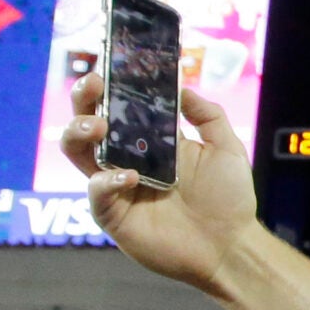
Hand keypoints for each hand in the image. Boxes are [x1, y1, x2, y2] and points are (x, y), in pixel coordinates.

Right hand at [59, 75, 258, 293]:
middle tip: (92, 85)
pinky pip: (96, 193)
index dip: (109, 85)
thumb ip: (209, 116)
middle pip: (89, 122)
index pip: (121, 106)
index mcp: (152, 141)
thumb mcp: (226, 148)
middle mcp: (128, 159)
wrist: (231, 245)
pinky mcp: (113, 214)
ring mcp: (117, 186)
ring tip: (98, 125)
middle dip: (83, 99)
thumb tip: (183, 88)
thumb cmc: (229, 199)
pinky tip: (129, 177)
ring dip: (80, 132)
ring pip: (78, 152)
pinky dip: (106, 181)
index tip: (108, 64)